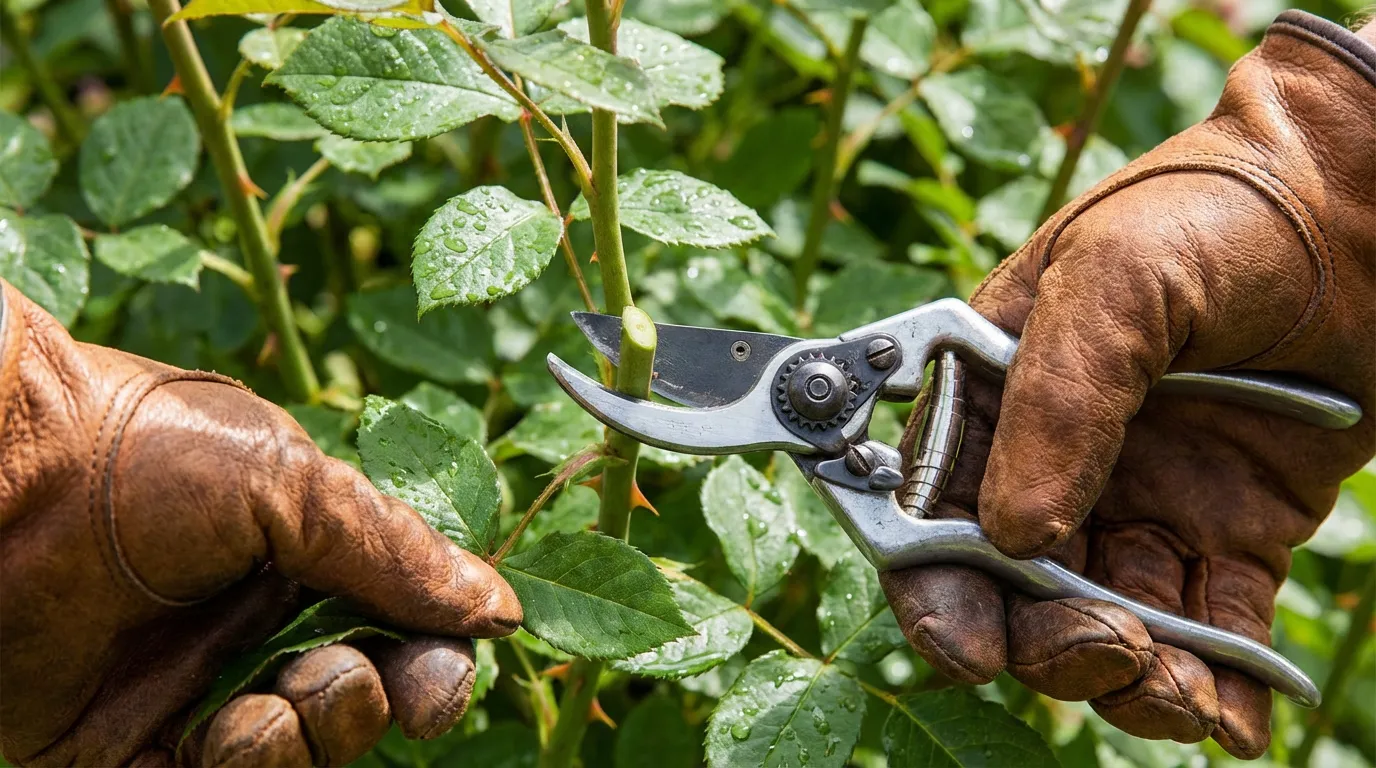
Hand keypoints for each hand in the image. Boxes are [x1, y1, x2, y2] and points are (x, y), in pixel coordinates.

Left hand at [0, 281, 521, 766]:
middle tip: (368, 682)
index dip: (434, 662)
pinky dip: (250, 766)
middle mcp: (257, 626)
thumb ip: (399, 554)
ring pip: (303, 750)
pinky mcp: (132, 748)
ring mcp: (196, 688)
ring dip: (316, 734)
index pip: (400, 626)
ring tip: (278, 698)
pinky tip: (236, 727)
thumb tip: (502, 611)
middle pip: (364, 699)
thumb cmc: (152, 455)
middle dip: (382, 702)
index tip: (445, 674)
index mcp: (304, 557)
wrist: (4, 478)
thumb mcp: (296, 485)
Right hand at [881, 12, 1373, 759]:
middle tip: (1109, 645)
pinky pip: (1213, 628)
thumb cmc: (1212, 213)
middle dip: (1047, 643)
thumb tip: (1012, 533)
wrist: (1364, 203)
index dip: (935, 587)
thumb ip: (1056, 397)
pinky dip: (1219, 688)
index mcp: (991, 396)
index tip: (968, 646)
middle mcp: (1055, 461)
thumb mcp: (1115, 275)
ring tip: (1181, 692)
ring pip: (1111, 623)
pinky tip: (1234, 718)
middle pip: (1016, 590)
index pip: (932, 510)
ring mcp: (1146, 501)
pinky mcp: (1234, 529)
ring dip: (1131, 679)